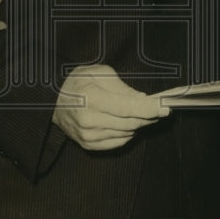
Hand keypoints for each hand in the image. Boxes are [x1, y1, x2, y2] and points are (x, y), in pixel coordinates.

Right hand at [52, 64, 169, 150]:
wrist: (53, 101)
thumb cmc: (78, 81)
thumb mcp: (99, 73)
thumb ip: (122, 87)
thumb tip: (142, 100)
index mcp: (91, 98)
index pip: (128, 108)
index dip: (149, 109)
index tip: (166, 108)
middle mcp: (88, 120)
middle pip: (130, 123)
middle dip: (148, 116)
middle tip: (158, 110)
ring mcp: (87, 135)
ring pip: (126, 134)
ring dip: (138, 124)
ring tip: (140, 114)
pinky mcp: (88, 145)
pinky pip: (117, 143)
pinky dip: (127, 133)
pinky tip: (126, 123)